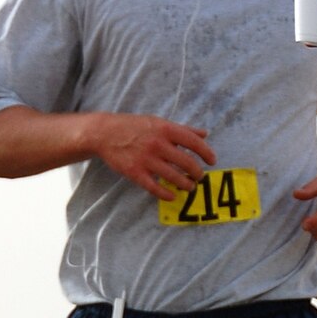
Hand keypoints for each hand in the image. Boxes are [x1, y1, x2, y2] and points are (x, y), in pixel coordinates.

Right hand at [89, 112, 216, 200]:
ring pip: (174, 177)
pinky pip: (155, 188)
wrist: (104, 133)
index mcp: (165, 129)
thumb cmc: (134, 126)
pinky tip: (172, 195)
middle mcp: (158, 144)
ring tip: (189, 186)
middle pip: (187, 163)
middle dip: (197, 173)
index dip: (206, 153)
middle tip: (199, 177)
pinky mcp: (135, 173)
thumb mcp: (158, 122)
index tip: (212, 161)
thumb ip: (183, 129)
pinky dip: (166, 194)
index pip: (193, 142)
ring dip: (186, 185)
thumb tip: (204, 134)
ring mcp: (146, 159)